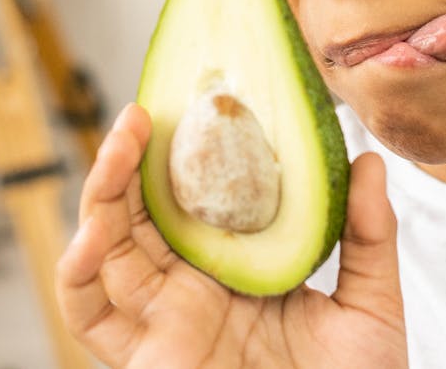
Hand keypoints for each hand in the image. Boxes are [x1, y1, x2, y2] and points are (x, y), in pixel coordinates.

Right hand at [56, 104, 406, 367]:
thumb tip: (370, 161)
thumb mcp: (371, 306)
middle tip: (140, 114)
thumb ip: (370, 236)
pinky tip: (91, 236)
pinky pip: (88, 317)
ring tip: (119, 148)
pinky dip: (74, 275)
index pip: (192, 201)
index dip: (180, 155)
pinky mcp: (144, 360)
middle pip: (137, 217)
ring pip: (105, 252)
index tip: (189, 104)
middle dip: (127, 162)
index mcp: (235, 269)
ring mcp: (163, 324)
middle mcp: (189, 292)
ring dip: (100, 196)